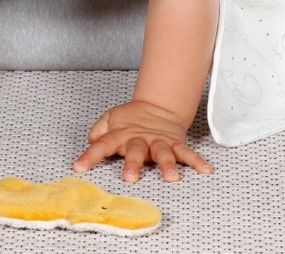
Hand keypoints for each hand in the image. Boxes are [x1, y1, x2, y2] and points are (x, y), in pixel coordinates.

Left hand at [72, 100, 212, 182]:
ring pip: (163, 153)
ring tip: (171, 177)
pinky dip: (196, 161)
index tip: (78, 167)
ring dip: (167, 165)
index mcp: (120, 134)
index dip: (90, 156)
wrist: (156, 107)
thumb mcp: (110, 120)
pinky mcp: (174, 143)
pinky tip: (206, 169)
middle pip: (135, 151)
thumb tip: (89, 140)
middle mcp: (140, 139)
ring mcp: (158, 141)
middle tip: (130, 178)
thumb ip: (98, 130)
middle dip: (133, 164)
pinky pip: (186, 153)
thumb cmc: (130, 119)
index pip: (102, 144)